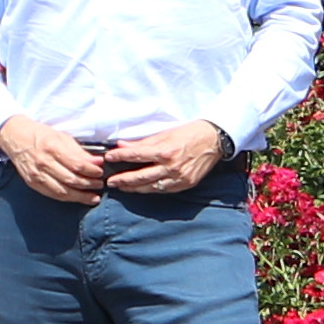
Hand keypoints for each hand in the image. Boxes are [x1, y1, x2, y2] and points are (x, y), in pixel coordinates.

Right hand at [0, 114, 107, 202]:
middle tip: (100, 184)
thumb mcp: (62, 137)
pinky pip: (53, 194)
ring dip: (80, 196)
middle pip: (71, 179)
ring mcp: (37, 175)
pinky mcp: (33, 183)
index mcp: (52, 147)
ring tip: (93, 196)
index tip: (100, 172)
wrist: (15, 137)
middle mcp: (43, 163)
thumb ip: (79, 151)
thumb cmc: (41, 135)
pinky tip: (78, 198)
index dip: (91, 170)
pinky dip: (68, 198)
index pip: (76, 164)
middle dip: (89, 184)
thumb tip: (97, 162)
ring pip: (62, 191)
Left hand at [100, 118, 230, 197]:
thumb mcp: (165, 133)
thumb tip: (122, 146)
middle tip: (110, 181)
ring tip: (122, 187)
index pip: (136, 155)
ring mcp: (178, 177)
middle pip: (140, 176)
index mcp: (165, 150)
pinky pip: (163, 190)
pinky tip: (141, 189)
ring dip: (134, 188)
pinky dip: (150, 190)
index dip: (120, 157)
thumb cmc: (189, 133)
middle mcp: (171, 166)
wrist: (214, 140)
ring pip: (150, 187)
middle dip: (123, 179)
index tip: (109, 158)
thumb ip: (143, 143)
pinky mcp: (185, 184)